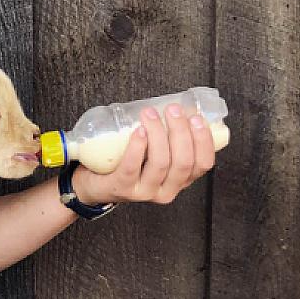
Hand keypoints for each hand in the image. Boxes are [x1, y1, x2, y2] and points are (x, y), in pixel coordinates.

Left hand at [71, 104, 216, 205]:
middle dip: (180, 132)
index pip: (203, 164)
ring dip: (158, 133)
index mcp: (180, 180)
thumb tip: (180, 106)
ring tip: (150, 114)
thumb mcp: (155, 153)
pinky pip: (132, 167)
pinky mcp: (123, 188)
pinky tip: (139, 131)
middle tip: (172, 110)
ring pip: (160, 163)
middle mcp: (167, 190)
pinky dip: (137, 146)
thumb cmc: (128, 162)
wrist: (95, 183)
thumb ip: (169, 138)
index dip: (204, 141)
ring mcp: (145, 192)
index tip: (197, 118)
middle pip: (183, 162)